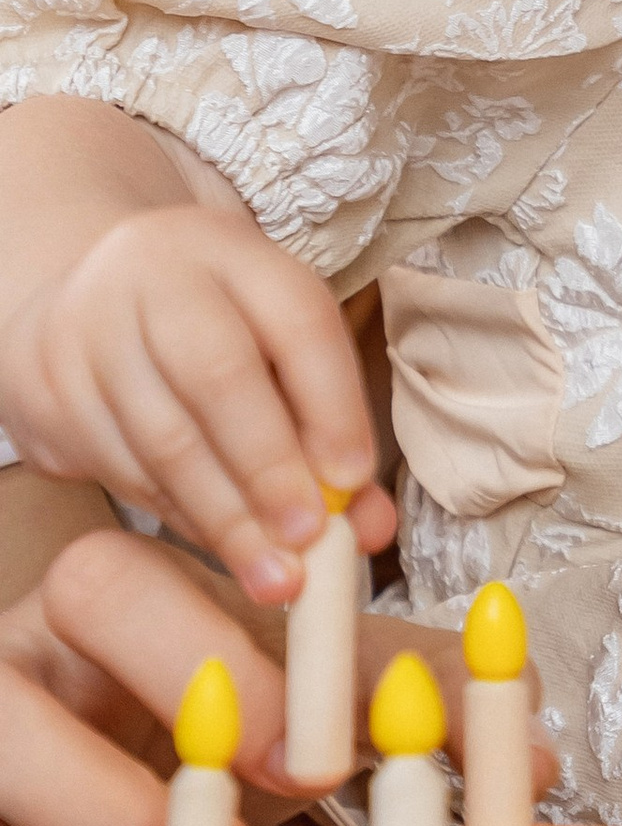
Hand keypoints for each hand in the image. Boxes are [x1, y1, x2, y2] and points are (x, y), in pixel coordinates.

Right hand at [0, 206, 390, 604]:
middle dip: (269, 469)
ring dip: (225, 516)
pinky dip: (178, 515)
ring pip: (162, 437)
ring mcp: (89, 332)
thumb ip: (330, 426)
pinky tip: (216, 541)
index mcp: (232, 252)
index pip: (296, 319)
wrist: (87, 302)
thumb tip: (370, 525)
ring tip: (272, 572)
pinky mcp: (47, 390)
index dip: (332, 405)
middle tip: (306, 539)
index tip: (353, 480)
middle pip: (218, 376)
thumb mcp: (277, 344)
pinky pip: (119, 470)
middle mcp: (155, 277)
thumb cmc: (213, 328)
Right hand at [0, 517, 551, 825]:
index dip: (202, 663)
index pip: (109, 584)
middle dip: (123, 815)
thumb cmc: (210, 718)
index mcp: (90, 603)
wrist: (109, 778)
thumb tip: (535, 742)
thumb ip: (413, 688)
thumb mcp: (304, 684)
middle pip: (2, 730)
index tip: (302, 754)